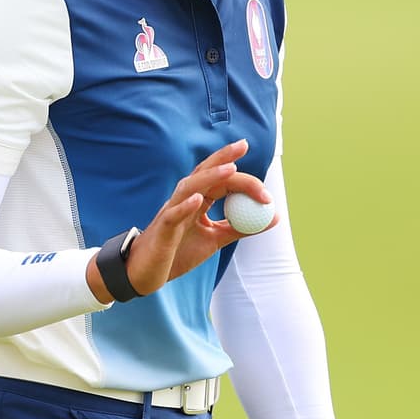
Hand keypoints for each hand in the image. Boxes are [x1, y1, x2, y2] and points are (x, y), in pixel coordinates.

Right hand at [86, 139, 273, 302]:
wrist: (145, 273)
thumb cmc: (177, 253)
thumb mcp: (215, 239)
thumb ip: (241, 227)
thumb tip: (274, 217)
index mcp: (196, 201)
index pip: (219, 181)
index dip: (240, 175)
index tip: (263, 184)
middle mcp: (183, 200)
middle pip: (204, 174)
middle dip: (223, 158)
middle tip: (243, 145)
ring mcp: (171, 212)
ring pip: (189, 188)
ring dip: (210, 177)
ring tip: (230, 169)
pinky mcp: (163, 230)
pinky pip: (173, 215)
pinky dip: (185, 206)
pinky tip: (198, 200)